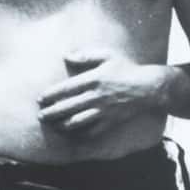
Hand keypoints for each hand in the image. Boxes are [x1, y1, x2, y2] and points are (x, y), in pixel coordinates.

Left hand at [37, 53, 173, 135]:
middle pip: (68, 107)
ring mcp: (104, 110)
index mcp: (94, 79)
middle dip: (52, 113)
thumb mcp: (108, 55)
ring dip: (62, 124)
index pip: (67, 89)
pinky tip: (71, 133)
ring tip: (53, 125)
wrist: (148, 87)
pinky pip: (92, 131)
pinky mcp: (111, 121)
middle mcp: (97, 96)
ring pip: (78, 121)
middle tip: (41, 116)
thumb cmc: (126, 68)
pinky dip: (80, 134)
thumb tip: (65, 55)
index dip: (51, 95)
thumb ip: (86, 55)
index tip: (40, 99)